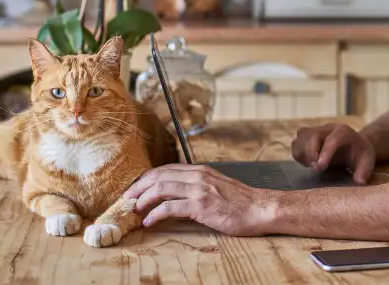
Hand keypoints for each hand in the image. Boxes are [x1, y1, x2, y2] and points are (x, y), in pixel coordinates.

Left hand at [123, 164, 275, 235]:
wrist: (261, 208)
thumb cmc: (241, 202)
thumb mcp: (217, 187)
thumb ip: (199, 186)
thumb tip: (179, 194)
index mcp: (201, 171)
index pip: (166, 169)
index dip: (147, 178)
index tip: (136, 188)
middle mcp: (198, 176)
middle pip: (159, 176)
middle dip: (139, 186)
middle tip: (127, 198)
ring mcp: (199, 190)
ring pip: (161, 188)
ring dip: (143, 198)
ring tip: (135, 209)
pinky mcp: (201, 206)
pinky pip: (170, 207)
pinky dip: (155, 213)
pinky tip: (149, 221)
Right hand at [290, 123, 374, 183]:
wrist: (355, 144)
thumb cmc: (360, 153)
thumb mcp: (367, 161)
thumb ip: (364, 171)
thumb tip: (359, 181)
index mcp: (343, 132)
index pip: (331, 139)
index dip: (324, 153)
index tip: (319, 168)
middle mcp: (327, 128)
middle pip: (311, 134)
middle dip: (310, 153)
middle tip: (316, 169)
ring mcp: (316, 131)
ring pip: (300, 137)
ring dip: (302, 153)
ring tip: (312, 166)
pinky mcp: (307, 137)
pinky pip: (296, 143)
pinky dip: (298, 155)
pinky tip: (308, 164)